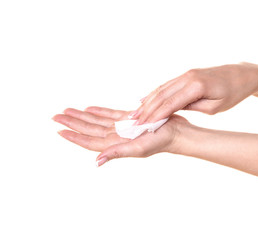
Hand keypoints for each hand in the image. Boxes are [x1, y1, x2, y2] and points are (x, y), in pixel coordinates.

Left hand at [52, 107, 188, 165]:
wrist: (176, 133)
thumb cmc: (160, 142)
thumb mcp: (138, 149)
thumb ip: (117, 153)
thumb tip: (96, 162)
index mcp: (115, 144)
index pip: (89, 141)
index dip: (74, 136)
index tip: (59, 130)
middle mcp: (116, 136)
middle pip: (89, 129)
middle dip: (73, 123)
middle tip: (56, 116)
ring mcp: (122, 128)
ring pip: (97, 121)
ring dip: (82, 116)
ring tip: (68, 111)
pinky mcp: (129, 119)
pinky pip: (110, 114)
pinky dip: (99, 111)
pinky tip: (90, 109)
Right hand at [132, 63, 257, 123]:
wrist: (241, 74)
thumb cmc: (232, 93)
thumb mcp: (216, 107)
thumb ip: (193, 108)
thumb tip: (174, 110)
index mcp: (197, 86)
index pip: (170, 103)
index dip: (155, 115)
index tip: (143, 126)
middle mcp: (188, 77)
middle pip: (162, 95)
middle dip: (146, 109)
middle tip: (132, 122)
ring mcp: (185, 74)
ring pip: (161, 89)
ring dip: (147, 101)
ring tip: (135, 113)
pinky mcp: (185, 75)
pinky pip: (167, 85)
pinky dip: (154, 94)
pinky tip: (144, 100)